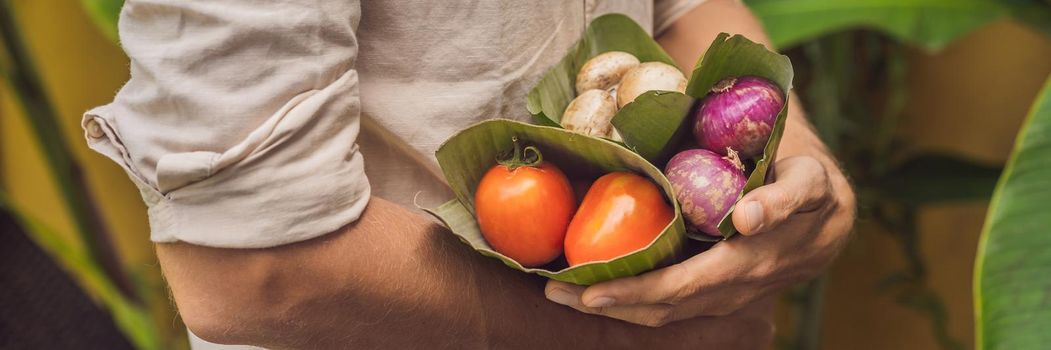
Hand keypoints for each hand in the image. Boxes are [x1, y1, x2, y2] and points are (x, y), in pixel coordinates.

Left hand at [544, 155, 855, 326]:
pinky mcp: (713, 293)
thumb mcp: (807, 183)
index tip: (588, 291)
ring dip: (611, 306)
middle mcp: (730, 290)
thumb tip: (747, 219)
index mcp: (746, 264)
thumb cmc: (811, 190)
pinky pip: (667, 305)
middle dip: (604, 304)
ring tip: (560, 294)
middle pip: (659, 308)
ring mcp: (720, 297)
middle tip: (552, 292)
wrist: (831, 222)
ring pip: (660, 313)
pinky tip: (596, 289)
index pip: (680, 288)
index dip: (634, 292)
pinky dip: (629, 301)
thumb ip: (782, 198)